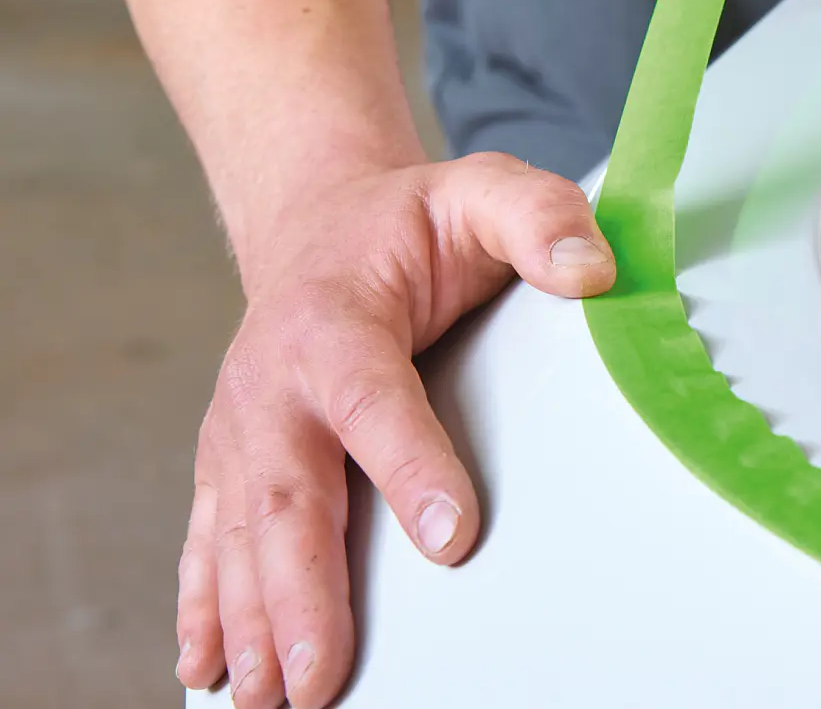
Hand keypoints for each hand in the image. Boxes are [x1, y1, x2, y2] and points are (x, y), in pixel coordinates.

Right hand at [174, 153, 615, 707]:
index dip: (411, 465)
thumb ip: (540, 217)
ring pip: (240, 535)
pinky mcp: (228, 462)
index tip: (453, 536)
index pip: (374, 398)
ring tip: (266, 701)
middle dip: (300, 593)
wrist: (319, 223)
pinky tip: (208, 672)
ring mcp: (241, 429)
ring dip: (250, 622)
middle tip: (321, 677)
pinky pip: (207, 539)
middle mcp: (272, 383)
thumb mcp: (484, 189)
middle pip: (288, 495)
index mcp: (337, 320)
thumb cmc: (412, 222)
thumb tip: (593, 269)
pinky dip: (202, 608)